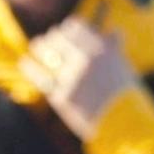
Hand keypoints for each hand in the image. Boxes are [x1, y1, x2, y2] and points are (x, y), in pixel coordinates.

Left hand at [22, 16, 138, 140]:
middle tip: (50, 40)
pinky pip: (40, 77)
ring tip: (37, 47)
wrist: (126, 126)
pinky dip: (31, 67)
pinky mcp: (62, 96)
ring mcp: (72, 78)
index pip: (75, 26)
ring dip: (40, 47)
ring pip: (46, 52)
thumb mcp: (123, 68)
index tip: (65, 31)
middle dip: (54, 38)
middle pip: (58, 37)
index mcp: (102, 49)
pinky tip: (25, 63)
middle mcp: (86, 59)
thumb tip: (113, 31)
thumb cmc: (128, 97)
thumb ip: (114, 49)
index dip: (69, 29)